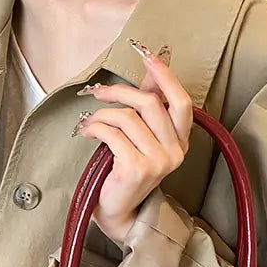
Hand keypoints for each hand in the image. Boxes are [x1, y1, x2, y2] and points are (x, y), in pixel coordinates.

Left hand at [72, 39, 192, 243]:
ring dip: (102, 114)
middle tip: (98, 94)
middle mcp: (175, 152)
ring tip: (89, 121)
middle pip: (151, 103)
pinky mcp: (137, 167)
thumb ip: (148, 107)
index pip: (180, 102)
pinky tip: (86, 132)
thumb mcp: (142, 137)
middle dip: (120, 92)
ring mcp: (158, 161)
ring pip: (128, 117)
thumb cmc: (126, 173)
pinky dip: (94, 128)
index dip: (165, 76)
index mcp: (181, 142)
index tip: (147, 55)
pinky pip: (112, 134)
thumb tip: (151, 73)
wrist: (118, 211)